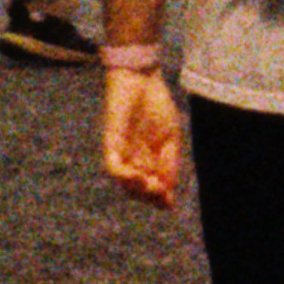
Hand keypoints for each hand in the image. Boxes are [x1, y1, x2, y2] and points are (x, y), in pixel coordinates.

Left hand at [101, 67, 184, 208]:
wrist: (142, 79)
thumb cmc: (156, 104)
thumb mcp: (171, 136)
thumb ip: (170, 162)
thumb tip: (170, 188)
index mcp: (148, 159)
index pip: (151, 187)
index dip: (159, 199)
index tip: (170, 205)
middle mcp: (133, 160)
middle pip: (138, 190)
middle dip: (150, 198)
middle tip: (163, 196)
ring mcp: (121, 153)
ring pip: (124, 182)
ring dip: (138, 190)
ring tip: (152, 188)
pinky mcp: (112, 143)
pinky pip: (113, 166)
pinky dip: (124, 176)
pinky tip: (138, 177)